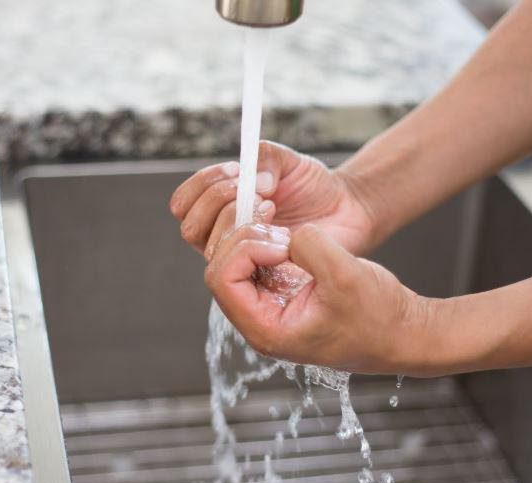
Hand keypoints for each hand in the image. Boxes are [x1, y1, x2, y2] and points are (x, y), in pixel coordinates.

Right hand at [169, 141, 378, 260]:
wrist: (347, 211)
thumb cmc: (314, 187)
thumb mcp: (289, 161)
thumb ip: (265, 157)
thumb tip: (254, 180)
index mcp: (219, 207)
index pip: (184, 203)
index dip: (202, 185)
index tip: (236, 170)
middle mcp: (222, 235)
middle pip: (191, 227)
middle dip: (218, 202)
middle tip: (256, 190)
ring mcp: (239, 259)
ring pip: (210, 249)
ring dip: (236, 222)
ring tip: (272, 207)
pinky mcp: (260, 278)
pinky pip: (238, 270)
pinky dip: (255, 246)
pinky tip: (282, 233)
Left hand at [204, 222, 436, 374]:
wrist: (403, 331)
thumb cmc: (379, 318)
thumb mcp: (346, 276)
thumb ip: (309, 247)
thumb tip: (288, 233)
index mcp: (266, 330)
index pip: (221, 279)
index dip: (244, 249)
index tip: (282, 244)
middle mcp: (260, 320)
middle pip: (221, 267)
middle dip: (246, 239)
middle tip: (284, 232)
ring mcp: (268, 306)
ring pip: (234, 261)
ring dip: (255, 238)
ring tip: (289, 235)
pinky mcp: (281, 293)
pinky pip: (254, 261)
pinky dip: (266, 241)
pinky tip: (291, 238)